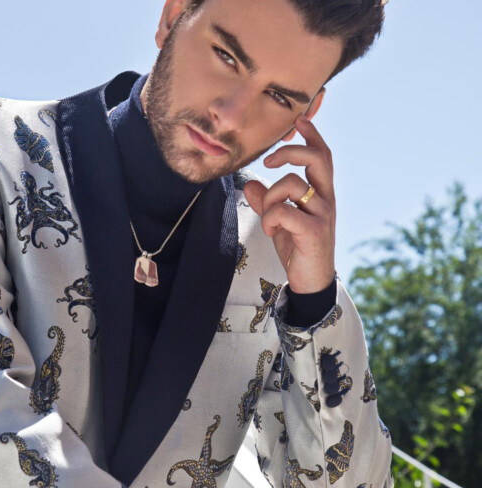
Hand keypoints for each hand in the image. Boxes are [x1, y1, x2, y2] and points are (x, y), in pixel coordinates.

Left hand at [243, 112, 335, 293]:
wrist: (311, 281)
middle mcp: (326, 200)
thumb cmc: (298, 248)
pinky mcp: (314, 231)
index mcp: (321, 193)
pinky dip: (270, 218)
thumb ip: (267, 202)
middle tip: (268, 160)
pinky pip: (285, 211)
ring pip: (292, 184)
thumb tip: (250, 184)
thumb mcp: (279, 222)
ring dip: (270, 197)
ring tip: (267, 219)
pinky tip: (269, 230)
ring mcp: (323, 214)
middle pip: (317, 158)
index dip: (313, 135)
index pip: (322, 157)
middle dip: (291, 150)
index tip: (300, 118)